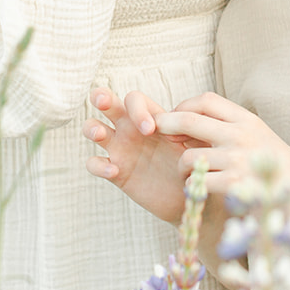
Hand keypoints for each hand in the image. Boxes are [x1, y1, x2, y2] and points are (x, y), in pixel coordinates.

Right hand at [84, 88, 192, 222]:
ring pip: (92, 128)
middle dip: (101, 96)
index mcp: (151, 117)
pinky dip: (99, 165)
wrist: (193, 193)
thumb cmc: (196, 162)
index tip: (150, 129)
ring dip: (91, 127)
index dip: (137, 109)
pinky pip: (94, 164)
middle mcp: (131, 129)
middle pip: (106, 102)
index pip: (133, 99)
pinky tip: (114, 171)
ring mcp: (121, 149)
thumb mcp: (197, 142)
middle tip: (104, 102)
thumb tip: (185, 121)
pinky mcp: (116, 172)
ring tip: (102, 134)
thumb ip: (191, 129)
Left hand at [156, 93, 289, 203]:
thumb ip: (233, 130)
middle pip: (189, 119)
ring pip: (187, 157)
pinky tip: (198, 193)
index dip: (183, 106)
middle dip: (166, 125)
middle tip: (157, 135)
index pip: (206, 100)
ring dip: (181, 169)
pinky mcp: (234, 184)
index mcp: (248, 120)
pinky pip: (197, 183)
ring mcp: (237, 159)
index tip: (174, 118)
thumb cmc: (281, 171)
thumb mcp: (260, 139)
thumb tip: (193, 123)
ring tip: (187, 177)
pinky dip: (192, 189)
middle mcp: (241, 134)